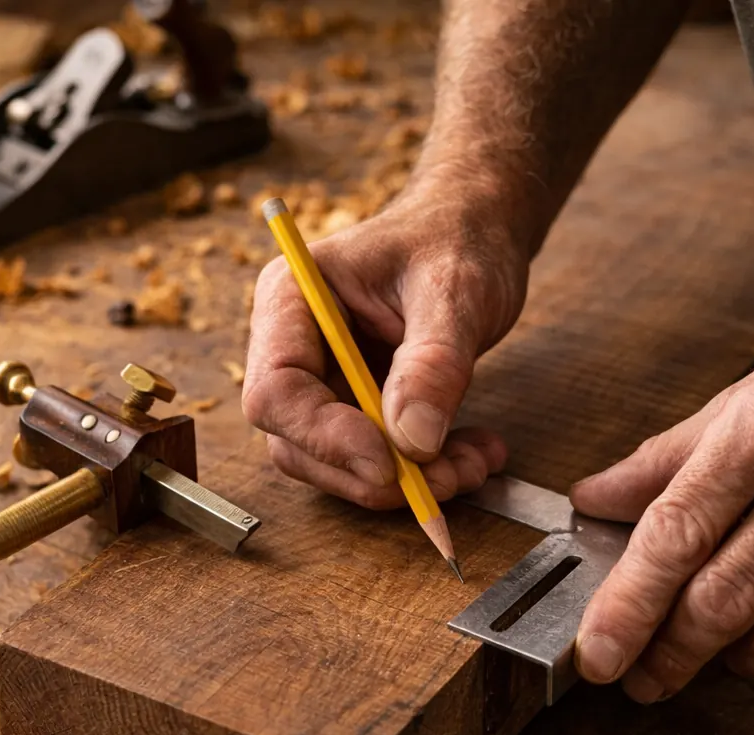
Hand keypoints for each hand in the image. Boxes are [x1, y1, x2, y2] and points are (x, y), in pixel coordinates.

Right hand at [243, 186, 528, 506]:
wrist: (477, 233)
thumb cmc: (457, 239)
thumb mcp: (455, 290)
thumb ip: (433, 363)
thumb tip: (412, 441)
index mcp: (292, 299)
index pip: (277, 390)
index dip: (325, 437)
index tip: (391, 461)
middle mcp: (295, 347)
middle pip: (298, 442)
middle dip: (373, 473)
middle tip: (446, 478)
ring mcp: (325, 383)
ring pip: (339, 465)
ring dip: (406, 482)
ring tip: (474, 462)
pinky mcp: (358, 410)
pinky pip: (378, 462)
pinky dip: (426, 472)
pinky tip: (474, 454)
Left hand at [571, 292, 753, 701]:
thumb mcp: (735, 401)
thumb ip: (659, 461)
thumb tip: (592, 502)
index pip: (675, 536)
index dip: (627, 605)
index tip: (596, 653)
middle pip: (722, 602)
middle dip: (668, 656)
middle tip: (639, 677)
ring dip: (734, 661)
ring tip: (712, 645)